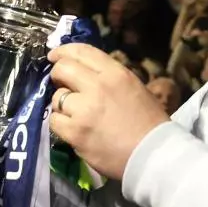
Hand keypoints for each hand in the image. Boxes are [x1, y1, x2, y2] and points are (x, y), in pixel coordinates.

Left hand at [48, 44, 169, 180]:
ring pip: (56, 97)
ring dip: (62, 104)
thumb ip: (110, 78)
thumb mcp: (135, 88)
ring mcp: (84, 110)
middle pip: (62, 69)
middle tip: (60, 84)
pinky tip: (73, 129)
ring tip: (75, 114)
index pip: (82, 51)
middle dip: (57, 75)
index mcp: (116, 73)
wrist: (153, 155)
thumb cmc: (150, 123)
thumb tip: (86, 74)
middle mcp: (98, 86)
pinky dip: (61, 124)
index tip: (54, 56)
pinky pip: (55, 121)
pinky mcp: (75, 132)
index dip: (63, 51)